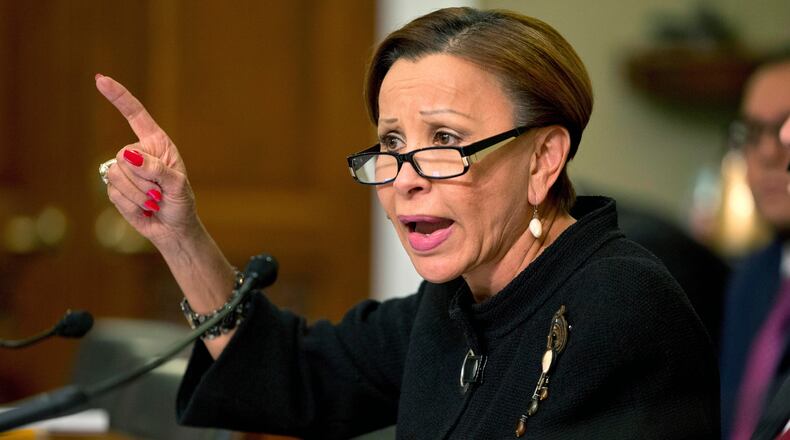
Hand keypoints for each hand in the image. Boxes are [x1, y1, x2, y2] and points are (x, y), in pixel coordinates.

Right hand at [95, 74, 199, 250]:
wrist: (173, 228)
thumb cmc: (181, 203)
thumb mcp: (178, 186)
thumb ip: (157, 169)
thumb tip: (128, 156)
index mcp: (156, 143)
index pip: (135, 115)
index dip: (118, 97)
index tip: (100, 80)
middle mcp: (138, 153)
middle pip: (123, 156)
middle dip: (143, 179)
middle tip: (160, 193)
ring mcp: (124, 170)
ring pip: (117, 176)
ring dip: (138, 194)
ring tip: (154, 201)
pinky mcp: (115, 188)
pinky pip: (114, 193)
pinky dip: (131, 205)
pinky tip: (143, 208)